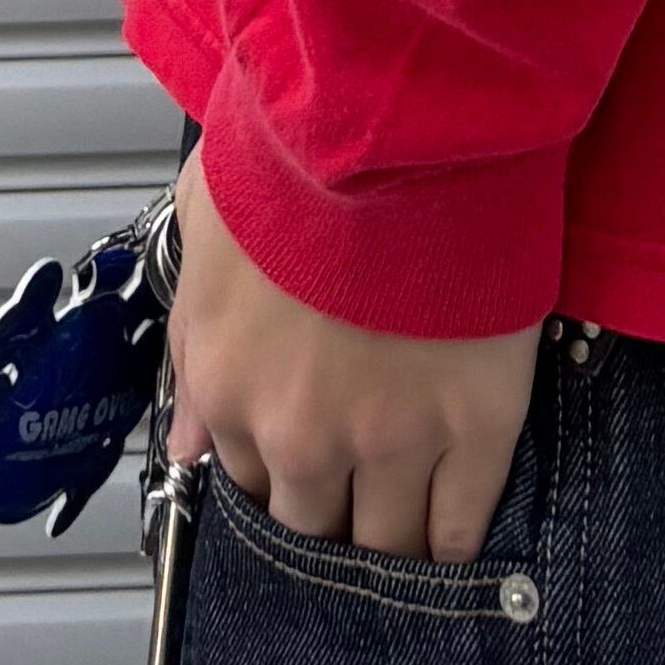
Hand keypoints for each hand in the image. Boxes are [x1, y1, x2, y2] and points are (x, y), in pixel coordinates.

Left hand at [164, 141, 543, 565]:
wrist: (396, 120)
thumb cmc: (296, 149)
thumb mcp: (207, 232)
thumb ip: (193, 350)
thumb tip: (187, 442)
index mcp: (230, 388)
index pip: (246, 483)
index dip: (277, 474)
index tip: (302, 463)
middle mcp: (302, 435)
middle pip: (313, 528)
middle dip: (332, 515)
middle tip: (358, 494)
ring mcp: (393, 439)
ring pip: (387, 545)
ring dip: (393, 545)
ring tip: (410, 529)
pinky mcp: (477, 426)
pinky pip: (462, 526)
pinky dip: (456, 543)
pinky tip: (456, 541)